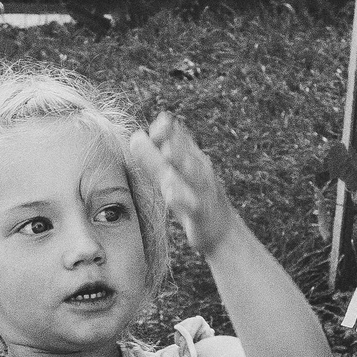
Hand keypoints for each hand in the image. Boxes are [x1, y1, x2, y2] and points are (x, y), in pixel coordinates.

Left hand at [128, 113, 237, 255]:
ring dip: (181, 163)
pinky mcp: (202, 215)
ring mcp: (203, 193)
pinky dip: (183, 199)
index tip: (155, 124)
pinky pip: (193, 206)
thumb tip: (135, 136)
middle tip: (158, 130)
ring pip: (193, 176)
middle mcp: (200, 173)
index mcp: (193, 161)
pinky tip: (170, 194)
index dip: (167, 131)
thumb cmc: (194, 200)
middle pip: (186, 153)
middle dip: (174, 140)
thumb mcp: (173, 179)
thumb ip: (154, 160)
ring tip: (167, 152)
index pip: (181, 141)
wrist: (222, 232)